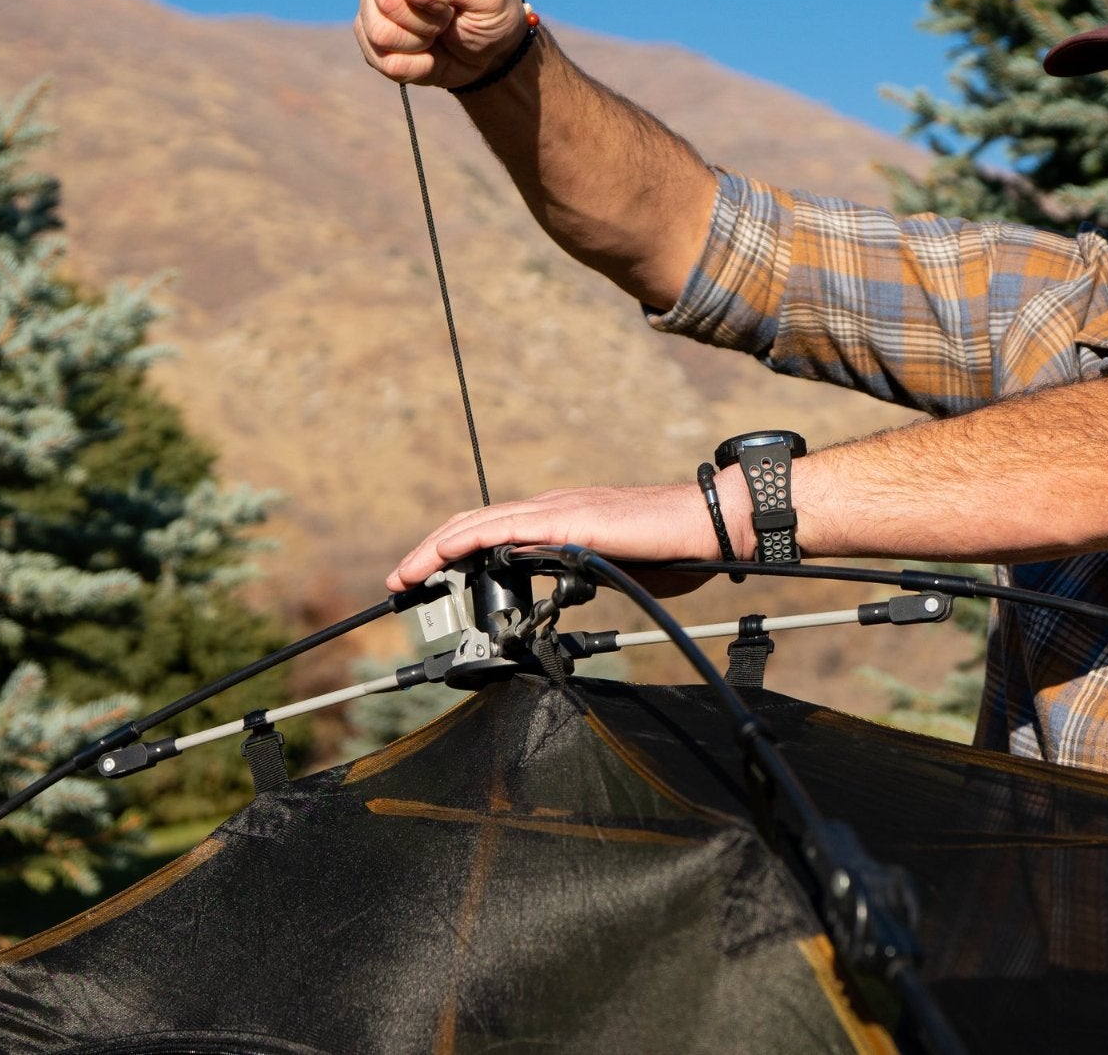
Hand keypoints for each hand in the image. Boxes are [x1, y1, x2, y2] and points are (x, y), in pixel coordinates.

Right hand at [355, 0, 524, 87]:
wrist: (489, 53)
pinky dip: (412, 65)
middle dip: (425, 20)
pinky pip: (378, 58)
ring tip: (436, 35)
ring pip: (378, 31)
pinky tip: (427, 56)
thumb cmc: (491, 11)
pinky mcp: (369, 35)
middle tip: (447, 18)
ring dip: (418, 43)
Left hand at [386, 480, 744, 593]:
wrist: (708, 525)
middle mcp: (551, 507)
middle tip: (399, 581)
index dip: (454, 551)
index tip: (427, 577)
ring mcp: (558, 509)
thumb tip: (559, 599)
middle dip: (430, 551)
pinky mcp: (568, 519)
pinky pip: (504, 527)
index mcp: (560, 519)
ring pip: (479, 522)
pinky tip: (443, 554)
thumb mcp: (611, 572)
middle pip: (474, 523)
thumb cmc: (672, 549)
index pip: (494, 531)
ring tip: (407, 574)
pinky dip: (467, 539)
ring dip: (436, 548)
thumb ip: (579, 579)